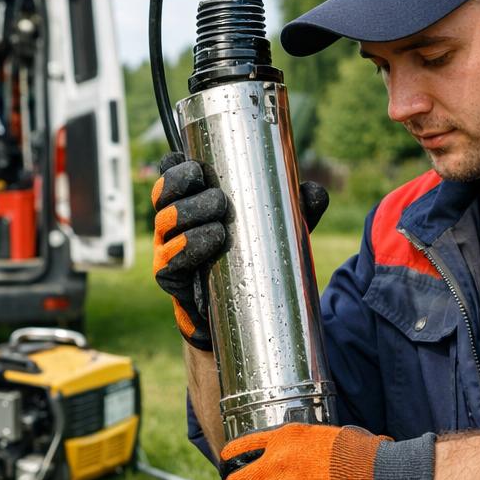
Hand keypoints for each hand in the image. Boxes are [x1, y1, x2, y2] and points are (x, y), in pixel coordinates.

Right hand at [152, 152, 328, 351]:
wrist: (243, 313)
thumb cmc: (254, 257)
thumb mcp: (278, 229)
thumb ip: (297, 209)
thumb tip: (316, 193)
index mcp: (190, 199)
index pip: (171, 172)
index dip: (176, 166)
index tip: (198, 166)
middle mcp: (172, 221)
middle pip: (164, 194)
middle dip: (185, 188)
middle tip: (220, 198)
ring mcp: (166, 248)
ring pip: (165, 222)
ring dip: (189, 216)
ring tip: (220, 224)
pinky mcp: (170, 278)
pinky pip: (169, 262)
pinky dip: (188, 248)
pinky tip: (213, 240)